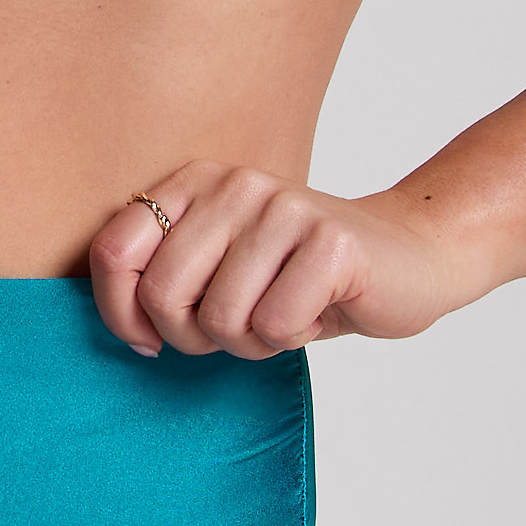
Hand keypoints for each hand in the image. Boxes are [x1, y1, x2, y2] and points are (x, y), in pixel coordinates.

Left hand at [86, 162, 462, 360]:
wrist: (410, 259)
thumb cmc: (303, 277)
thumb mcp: (224, 267)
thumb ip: (170, 277)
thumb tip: (127, 330)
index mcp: (196, 183)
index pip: (115, 250)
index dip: (120, 312)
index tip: (148, 342)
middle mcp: (234, 184)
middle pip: (163, 295)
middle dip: (195, 337)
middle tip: (239, 329)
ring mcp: (283, 207)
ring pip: (220, 318)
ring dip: (252, 341)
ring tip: (284, 314)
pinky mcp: (329, 240)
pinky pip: (274, 326)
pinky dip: (293, 338)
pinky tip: (317, 311)